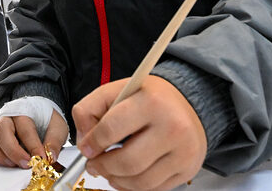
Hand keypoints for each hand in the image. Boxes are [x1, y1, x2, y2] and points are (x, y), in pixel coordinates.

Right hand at [0, 111, 67, 167]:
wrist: (35, 113)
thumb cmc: (45, 119)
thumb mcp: (57, 127)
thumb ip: (54, 141)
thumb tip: (51, 156)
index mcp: (23, 112)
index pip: (25, 129)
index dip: (33, 146)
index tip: (41, 158)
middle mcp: (6, 118)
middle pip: (1, 132)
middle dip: (13, 151)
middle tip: (26, 164)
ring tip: (14, 164)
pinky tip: (7, 162)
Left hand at [72, 75, 206, 190]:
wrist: (188, 106)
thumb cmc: (152, 99)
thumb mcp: (118, 90)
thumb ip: (91, 109)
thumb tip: (83, 140)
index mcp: (152, 102)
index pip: (111, 130)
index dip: (92, 143)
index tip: (86, 148)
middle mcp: (173, 126)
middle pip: (126, 162)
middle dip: (102, 167)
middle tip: (94, 164)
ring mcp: (183, 151)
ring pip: (140, 181)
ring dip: (116, 180)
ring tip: (110, 170)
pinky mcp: (187, 169)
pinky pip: (153, 188)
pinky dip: (134, 186)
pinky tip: (128, 175)